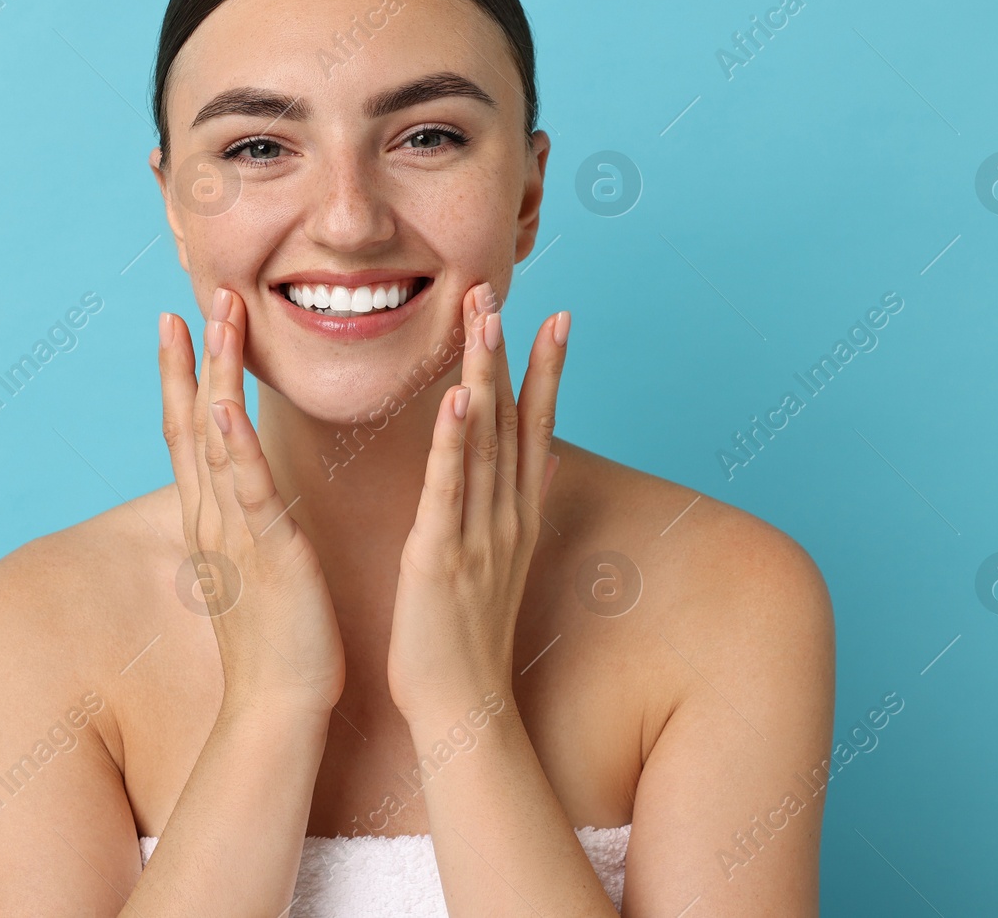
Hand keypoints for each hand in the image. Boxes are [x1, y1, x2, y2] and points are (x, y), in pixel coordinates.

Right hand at [158, 287, 345, 717]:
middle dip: (197, 355)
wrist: (279, 705)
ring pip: (216, 439)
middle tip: (203, 293)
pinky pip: (245, 489)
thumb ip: (248, 524)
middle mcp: (213, 516)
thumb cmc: (277, 639)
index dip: (182, 375)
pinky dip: (231, 445)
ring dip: (214, 374)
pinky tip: (221, 404)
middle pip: (194, 420)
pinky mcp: (266, 551)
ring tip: (217, 316)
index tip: (178, 320)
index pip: (191, 432)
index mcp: (216, 517)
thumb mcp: (256, 566)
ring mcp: (234, 531)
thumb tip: (246, 497)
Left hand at [386, 282, 567, 724]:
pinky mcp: (441, 555)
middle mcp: (506, 515)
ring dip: (485, 374)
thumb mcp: (502, 560)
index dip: (546, 371)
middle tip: (503, 290)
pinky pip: (449, 487)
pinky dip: (454, 439)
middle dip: (509, 352)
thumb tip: (545, 457)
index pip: (534, 428)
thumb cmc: (468, 637)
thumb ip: (518, 503)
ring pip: (483, 439)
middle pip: (511, 419)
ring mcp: (478, 533)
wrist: (461, 707)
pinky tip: (457, 396)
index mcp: (515, 515)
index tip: (556, 316)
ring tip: (485, 317)